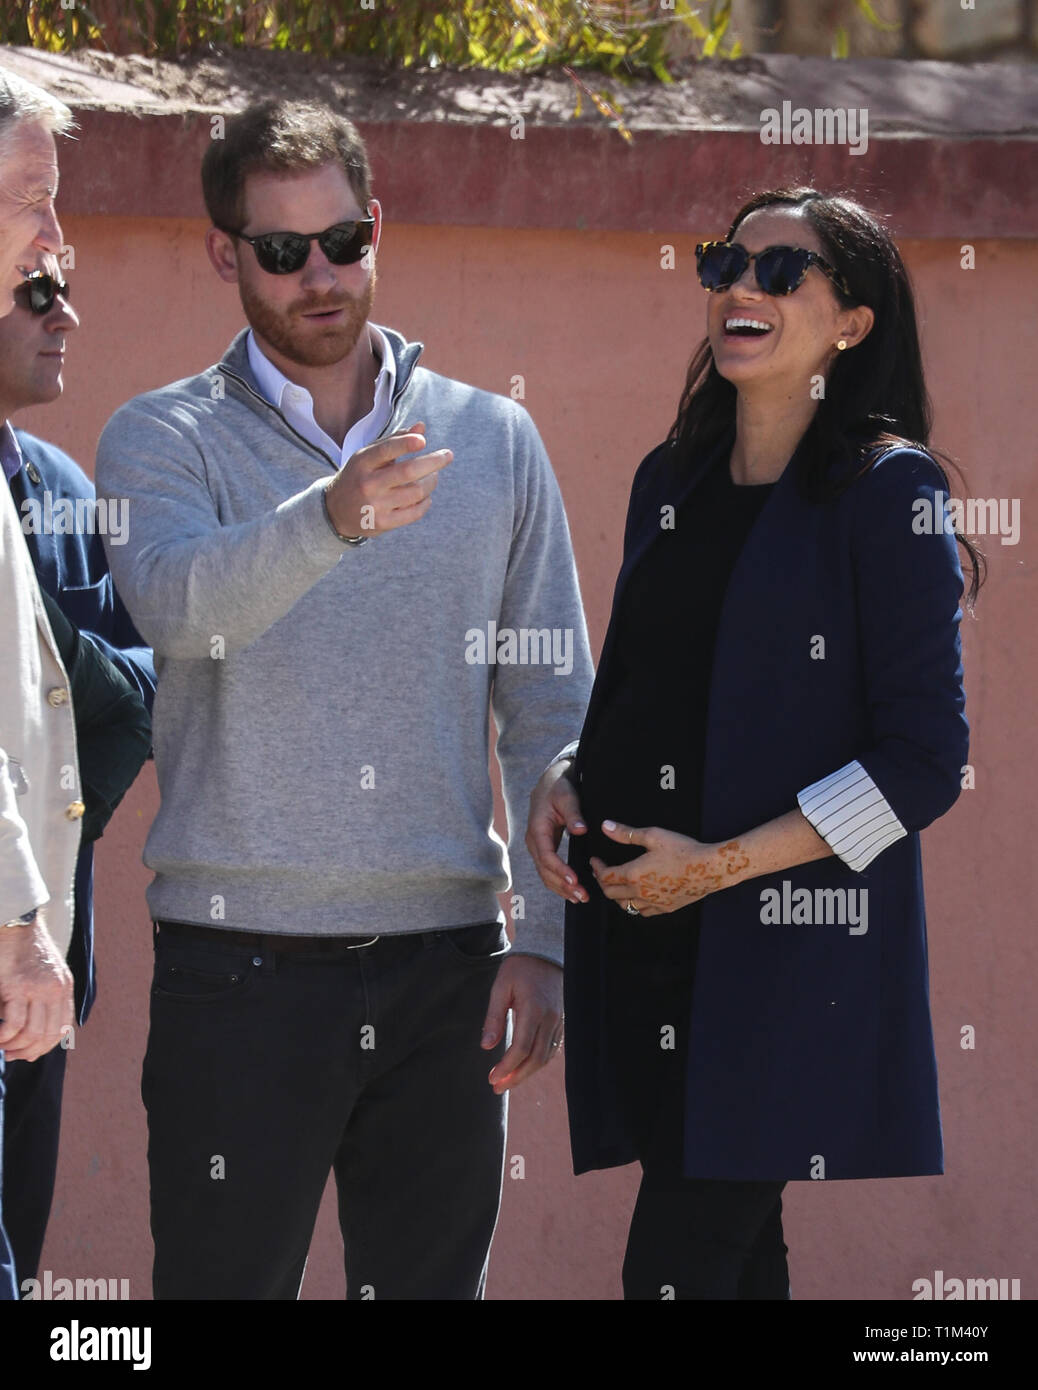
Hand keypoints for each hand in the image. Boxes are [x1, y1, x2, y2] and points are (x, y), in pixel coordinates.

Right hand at [0, 914, 74, 1061]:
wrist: (15, 923)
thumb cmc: (23, 948)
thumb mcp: (45, 972)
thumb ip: (44, 996)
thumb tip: (31, 1033)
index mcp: (64, 986)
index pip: (63, 1027)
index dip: (46, 1046)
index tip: (29, 1053)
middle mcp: (55, 989)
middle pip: (49, 1034)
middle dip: (29, 1051)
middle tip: (12, 1055)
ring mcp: (37, 988)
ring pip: (32, 1033)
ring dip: (15, 1046)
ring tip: (2, 1046)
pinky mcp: (17, 986)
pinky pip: (14, 1024)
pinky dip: (3, 1036)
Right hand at [325, 420, 450, 537]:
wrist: (335, 511)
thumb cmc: (359, 476)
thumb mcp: (369, 456)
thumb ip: (394, 441)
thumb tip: (421, 427)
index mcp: (363, 462)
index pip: (386, 450)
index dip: (405, 444)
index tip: (423, 441)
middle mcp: (368, 484)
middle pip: (408, 471)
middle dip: (434, 461)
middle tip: (448, 455)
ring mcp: (376, 505)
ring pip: (416, 492)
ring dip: (431, 482)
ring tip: (433, 477)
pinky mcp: (383, 523)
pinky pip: (415, 512)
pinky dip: (425, 502)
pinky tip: (425, 496)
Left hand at [482, 954, 562, 1093]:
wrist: (546, 952)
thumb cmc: (519, 968)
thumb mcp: (501, 987)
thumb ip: (494, 1016)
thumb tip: (486, 1046)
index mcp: (533, 1009)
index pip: (521, 1048)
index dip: (506, 1067)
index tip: (492, 1078)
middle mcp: (550, 1018)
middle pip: (536, 1059)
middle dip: (516, 1077)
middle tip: (497, 1087)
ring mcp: (558, 1020)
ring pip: (546, 1056)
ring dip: (527, 1073)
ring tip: (508, 1081)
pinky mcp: (561, 1021)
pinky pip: (552, 1047)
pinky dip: (539, 1061)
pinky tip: (525, 1066)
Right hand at [525, 759, 589, 902]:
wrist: (549, 783)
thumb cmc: (558, 788)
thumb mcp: (567, 796)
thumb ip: (574, 813)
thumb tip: (581, 830)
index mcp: (537, 829)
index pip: (546, 855)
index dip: (559, 870)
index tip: (574, 880)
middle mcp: (533, 841)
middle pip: (544, 870)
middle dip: (562, 885)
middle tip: (582, 895)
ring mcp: (537, 846)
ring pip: (544, 873)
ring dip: (560, 888)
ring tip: (579, 898)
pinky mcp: (543, 849)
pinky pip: (547, 870)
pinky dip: (557, 882)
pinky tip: (571, 891)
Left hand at [589, 820, 749, 916]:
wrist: (709, 869)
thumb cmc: (683, 850)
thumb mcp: (653, 836)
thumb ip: (627, 833)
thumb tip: (605, 826)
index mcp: (634, 874)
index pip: (605, 876)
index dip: (596, 867)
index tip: (594, 860)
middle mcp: (640, 893)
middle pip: (610, 893)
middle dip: (602, 881)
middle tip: (601, 871)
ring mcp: (653, 903)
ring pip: (625, 906)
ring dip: (616, 895)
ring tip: (616, 883)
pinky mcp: (666, 908)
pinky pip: (643, 912)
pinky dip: (634, 905)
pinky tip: (637, 896)